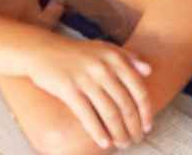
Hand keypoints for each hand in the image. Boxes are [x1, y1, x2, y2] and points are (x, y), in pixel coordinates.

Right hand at [25, 39, 154, 149]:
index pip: (138, 90)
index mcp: (114, 58)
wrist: (42, 50)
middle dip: (133, 127)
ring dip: (119, 133)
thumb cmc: (76, 52)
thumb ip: (127, 57)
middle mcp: (102, 68)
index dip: (145, 112)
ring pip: (109, 113)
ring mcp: (85, 78)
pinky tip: (104, 143)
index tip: (148, 126)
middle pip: (125, 105)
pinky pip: (87, 116)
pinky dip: (98, 132)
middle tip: (136, 140)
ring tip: (122, 144)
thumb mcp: (103, 48)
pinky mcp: (68, 89)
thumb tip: (149, 70)